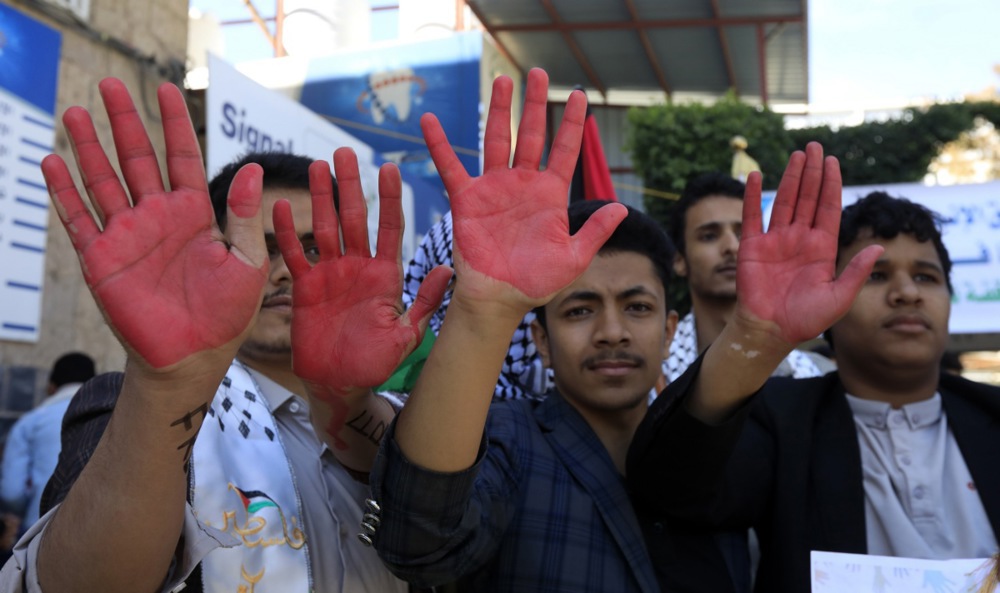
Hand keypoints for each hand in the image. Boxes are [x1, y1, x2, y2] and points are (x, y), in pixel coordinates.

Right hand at [42, 79, 267, 370]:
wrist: (194, 357)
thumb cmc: (227, 314)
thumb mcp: (246, 263)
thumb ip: (245, 217)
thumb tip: (254, 167)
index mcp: (196, 214)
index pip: (182, 157)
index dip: (174, 124)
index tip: (167, 89)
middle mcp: (159, 217)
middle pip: (138, 158)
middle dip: (125, 122)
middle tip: (111, 85)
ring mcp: (128, 236)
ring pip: (103, 181)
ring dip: (89, 148)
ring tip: (77, 113)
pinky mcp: (103, 259)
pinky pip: (78, 219)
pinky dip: (63, 192)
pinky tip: (51, 161)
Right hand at [273, 149, 450, 401]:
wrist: (339, 384)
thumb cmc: (376, 364)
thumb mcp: (406, 336)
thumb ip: (425, 303)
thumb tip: (448, 270)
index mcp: (386, 275)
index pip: (390, 228)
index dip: (390, 199)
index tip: (391, 167)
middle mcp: (358, 267)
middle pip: (354, 218)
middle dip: (350, 185)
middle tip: (344, 151)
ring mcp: (331, 274)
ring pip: (324, 227)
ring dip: (320, 197)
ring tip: (316, 166)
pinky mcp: (306, 287)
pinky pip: (294, 254)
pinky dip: (286, 232)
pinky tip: (279, 206)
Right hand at [421, 68, 625, 312]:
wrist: (500, 299)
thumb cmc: (537, 283)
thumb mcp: (574, 258)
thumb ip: (594, 231)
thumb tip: (621, 208)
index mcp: (550, 195)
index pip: (564, 150)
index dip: (571, 123)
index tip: (578, 95)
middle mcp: (523, 185)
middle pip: (530, 134)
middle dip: (534, 104)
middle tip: (537, 72)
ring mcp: (494, 189)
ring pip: (497, 140)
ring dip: (499, 111)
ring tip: (502, 80)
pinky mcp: (467, 199)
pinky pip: (451, 167)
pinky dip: (440, 145)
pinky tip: (429, 121)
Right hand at [734, 142, 882, 344]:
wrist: (772, 332)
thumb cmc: (806, 319)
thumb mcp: (839, 297)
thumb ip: (855, 271)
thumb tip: (878, 246)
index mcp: (821, 248)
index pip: (827, 208)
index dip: (830, 184)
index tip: (833, 162)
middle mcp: (799, 239)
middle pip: (807, 198)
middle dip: (812, 172)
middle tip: (815, 146)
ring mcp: (775, 241)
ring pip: (784, 201)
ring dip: (790, 177)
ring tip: (797, 155)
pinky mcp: (752, 247)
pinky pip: (752, 216)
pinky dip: (752, 196)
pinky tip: (756, 176)